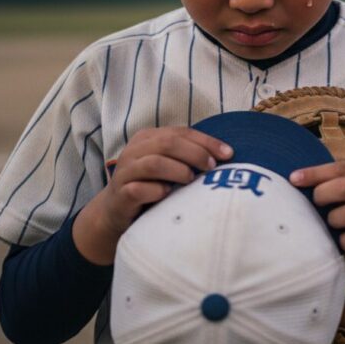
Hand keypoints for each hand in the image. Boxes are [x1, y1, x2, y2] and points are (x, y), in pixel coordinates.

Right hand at [74, 126, 232, 264]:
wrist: (115, 211)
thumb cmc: (149, 185)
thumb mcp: (168, 165)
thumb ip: (187, 156)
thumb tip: (225, 155)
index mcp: (147, 138)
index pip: (180, 132)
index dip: (206, 141)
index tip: (229, 153)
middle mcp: (134, 151)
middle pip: (168, 143)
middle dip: (195, 154)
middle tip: (211, 167)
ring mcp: (125, 172)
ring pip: (153, 163)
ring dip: (178, 171)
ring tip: (191, 180)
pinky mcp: (121, 194)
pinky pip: (139, 189)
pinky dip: (157, 191)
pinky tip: (168, 195)